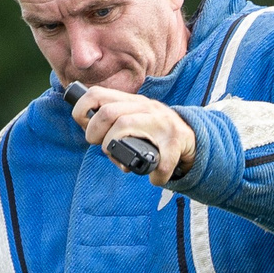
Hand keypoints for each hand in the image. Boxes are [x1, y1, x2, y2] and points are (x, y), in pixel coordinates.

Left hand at [69, 84, 195, 186]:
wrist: (190, 135)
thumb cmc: (152, 130)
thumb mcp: (132, 117)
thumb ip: (112, 122)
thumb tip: (90, 136)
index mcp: (130, 101)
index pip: (96, 94)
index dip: (82, 111)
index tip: (85, 128)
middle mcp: (144, 106)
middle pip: (107, 112)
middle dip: (95, 134)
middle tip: (101, 146)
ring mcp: (160, 121)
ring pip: (124, 125)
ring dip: (113, 147)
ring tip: (119, 160)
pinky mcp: (174, 141)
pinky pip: (161, 159)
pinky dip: (156, 173)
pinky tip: (155, 178)